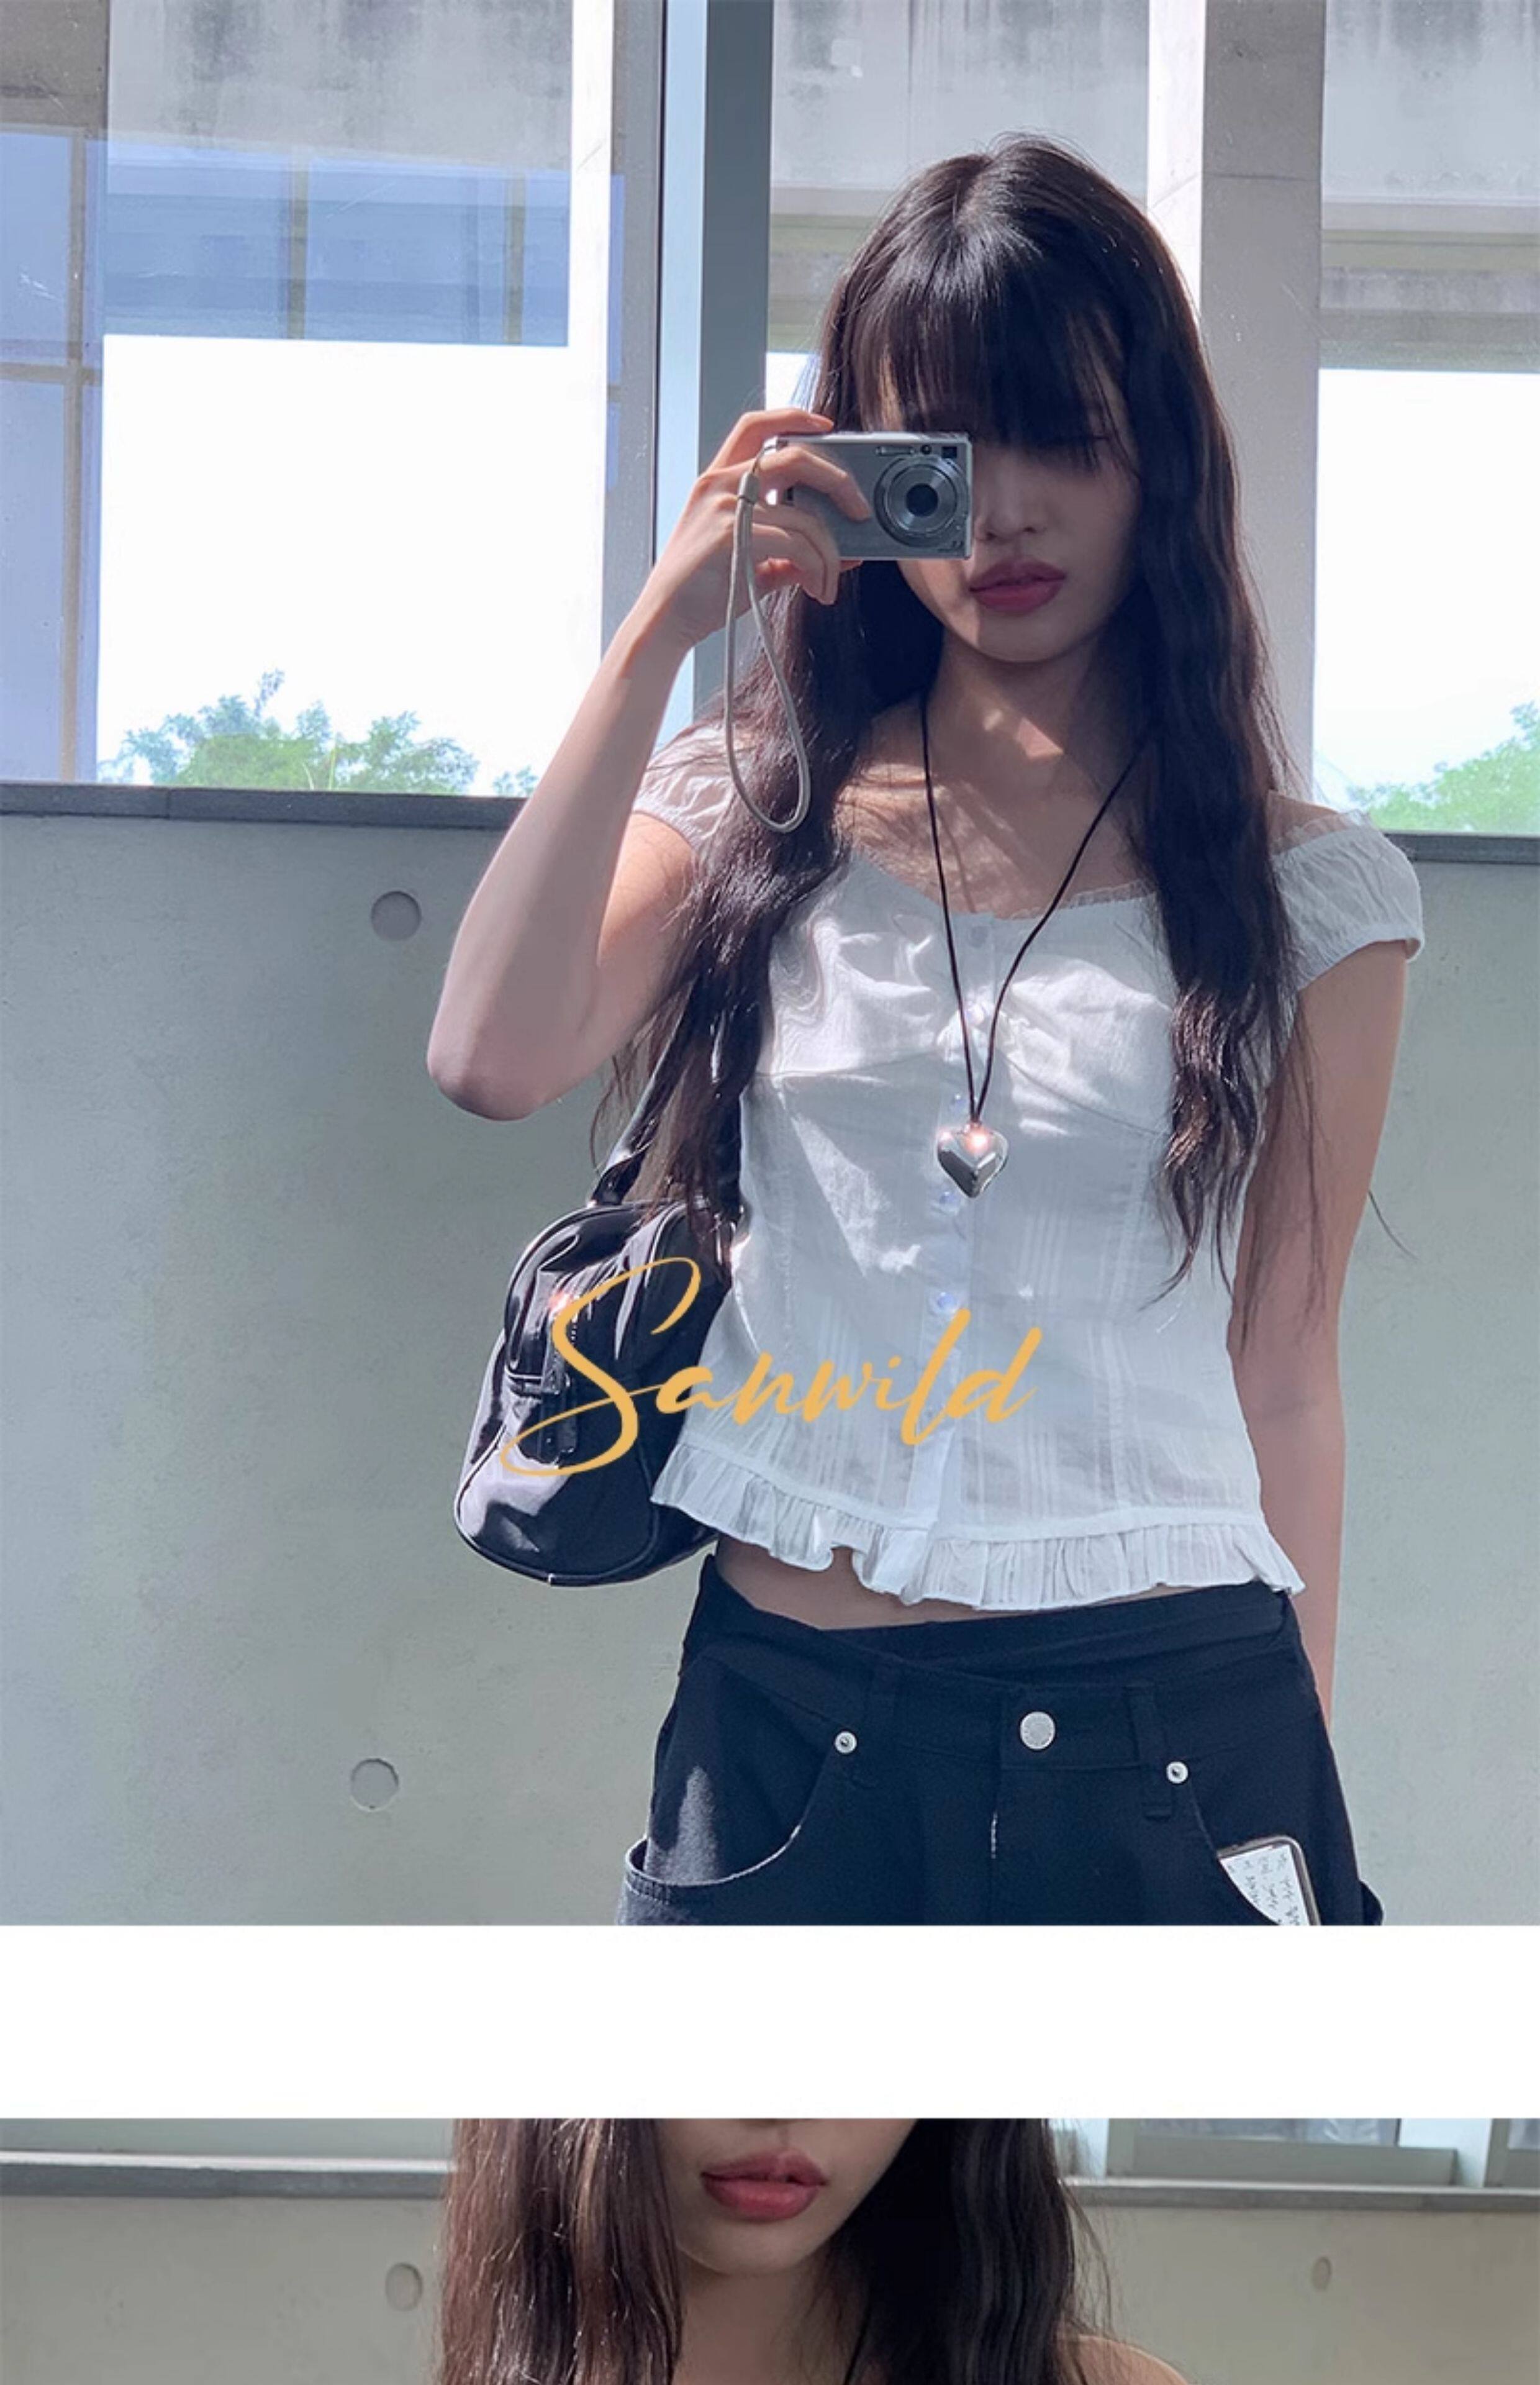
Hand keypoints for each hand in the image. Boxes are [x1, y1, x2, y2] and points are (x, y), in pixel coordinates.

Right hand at [637, 405, 870, 653]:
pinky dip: (818, 568)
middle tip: (858, 512)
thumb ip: (791, 550)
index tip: (826, 426)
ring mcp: (725, 509)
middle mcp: (720, 486)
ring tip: (828, 582)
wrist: (665, 618)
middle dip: (838, 480)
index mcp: (718, 481)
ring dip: (829, 552)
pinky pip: (796, 545)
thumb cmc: (703, 589)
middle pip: (794, 457)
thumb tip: (840, 555)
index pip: (755, 426)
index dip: (793, 417)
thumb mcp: (750, 559)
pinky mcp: (732, 538)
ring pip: (804, 515)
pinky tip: (817, 588)